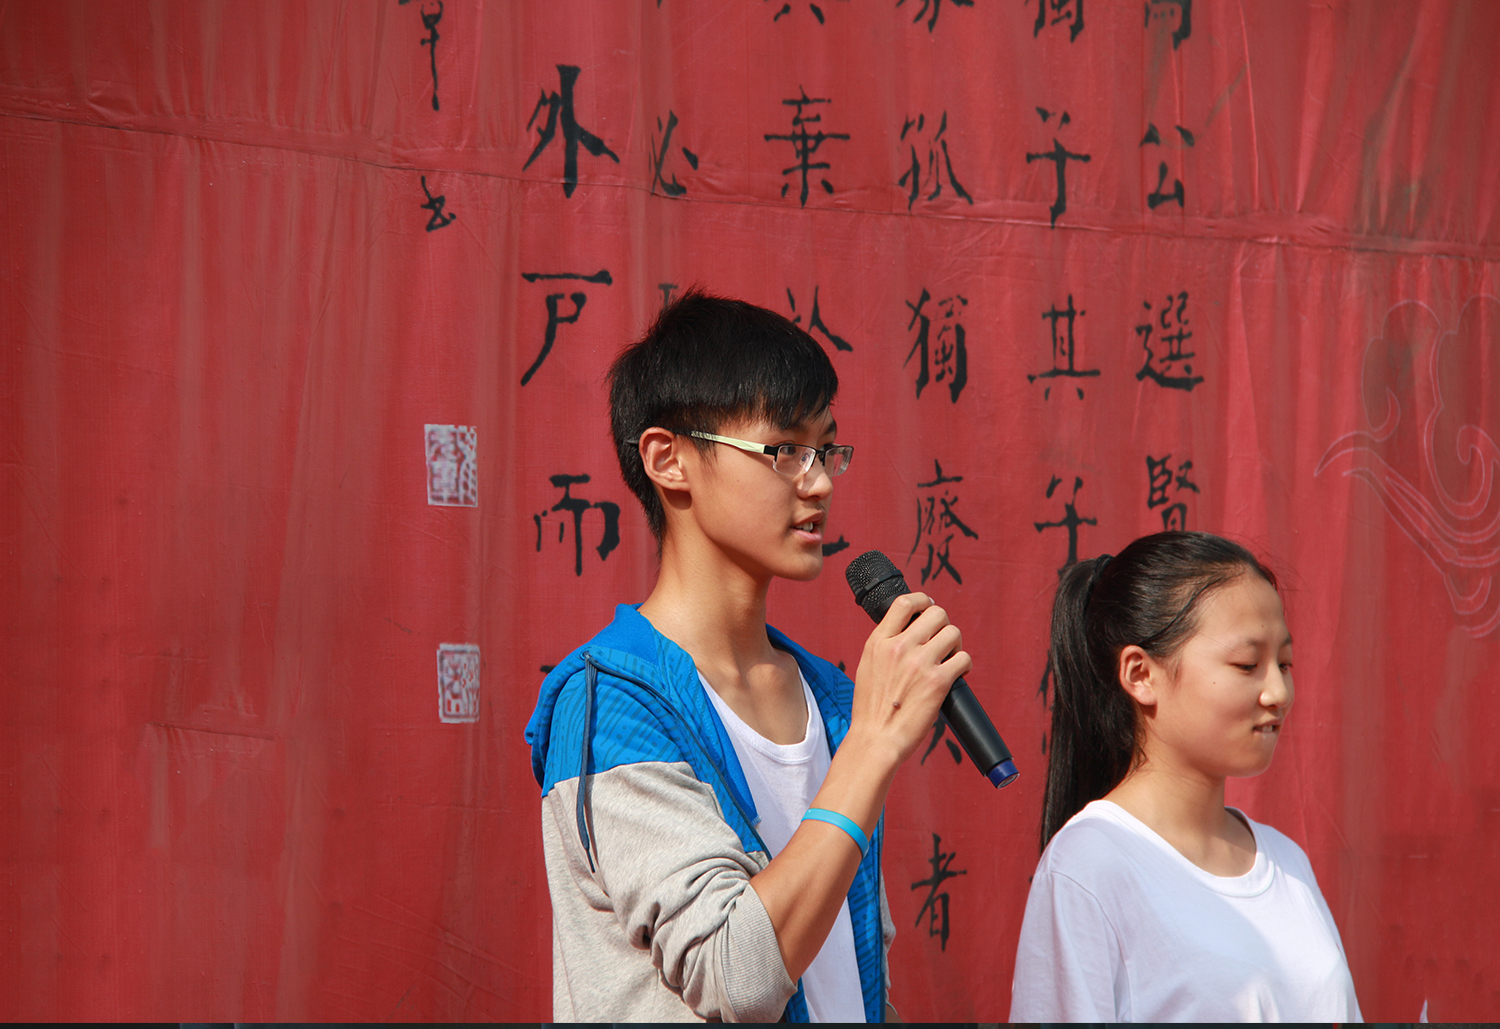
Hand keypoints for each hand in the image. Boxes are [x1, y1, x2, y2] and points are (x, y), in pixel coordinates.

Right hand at [848, 591, 971, 768]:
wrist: (876, 739)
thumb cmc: (872, 709)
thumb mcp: (868, 667)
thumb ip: (885, 646)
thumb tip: (908, 633)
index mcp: (878, 642)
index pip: (904, 603)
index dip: (922, 600)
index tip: (928, 607)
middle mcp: (899, 647)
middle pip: (936, 613)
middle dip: (943, 624)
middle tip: (941, 640)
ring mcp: (920, 663)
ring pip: (953, 633)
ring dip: (955, 644)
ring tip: (949, 659)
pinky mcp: (938, 682)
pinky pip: (964, 658)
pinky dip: (964, 664)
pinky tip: (957, 674)